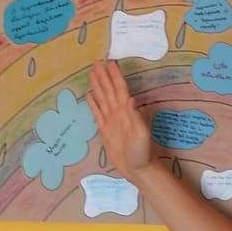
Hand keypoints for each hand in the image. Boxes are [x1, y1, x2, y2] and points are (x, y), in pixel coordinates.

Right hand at [87, 60, 152, 176]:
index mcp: (126, 111)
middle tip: (96, 62)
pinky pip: (97, 113)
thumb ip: (136, 117)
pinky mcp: (104, 130)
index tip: (110, 63)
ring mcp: (111, 120)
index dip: (115, 76)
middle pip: (109, 90)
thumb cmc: (142, 152)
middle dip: (103, 76)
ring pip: (102, 98)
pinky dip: (93, 103)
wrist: (137, 168)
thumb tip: (130, 99)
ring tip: (91, 73)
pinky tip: (89, 95)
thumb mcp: (141, 134)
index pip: (120, 89)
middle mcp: (118, 112)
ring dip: (98, 86)